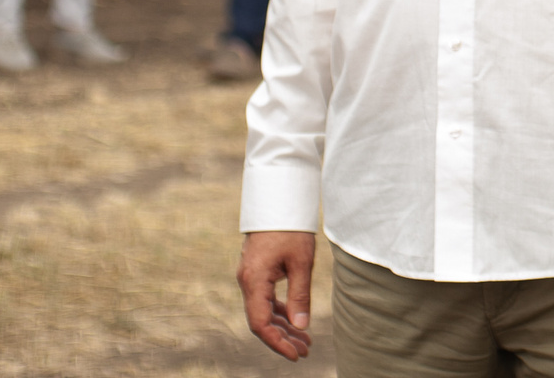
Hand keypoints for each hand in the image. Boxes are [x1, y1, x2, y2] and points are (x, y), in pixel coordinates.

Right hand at [238, 231, 315, 360]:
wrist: (278, 200)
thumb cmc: (290, 228)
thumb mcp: (301, 262)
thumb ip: (300, 296)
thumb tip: (301, 326)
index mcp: (254, 281)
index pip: (260, 323)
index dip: (277, 343)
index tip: (296, 354)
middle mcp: (247, 282)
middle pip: (261, 320)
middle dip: (283, 338)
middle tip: (306, 350)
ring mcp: (250, 277)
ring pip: (264, 311)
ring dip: (283, 326)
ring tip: (305, 340)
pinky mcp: (257, 272)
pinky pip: (265, 299)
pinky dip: (279, 311)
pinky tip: (295, 320)